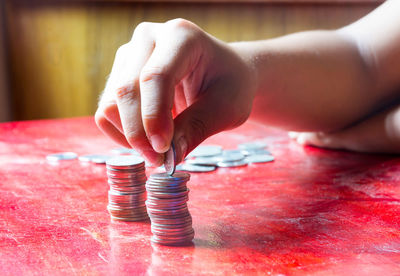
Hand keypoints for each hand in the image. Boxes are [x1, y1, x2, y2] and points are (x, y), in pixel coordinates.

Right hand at [95, 19, 255, 165]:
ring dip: (129, 136)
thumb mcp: (226, 108)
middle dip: (139, 133)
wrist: (224, 73)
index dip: (154, 117)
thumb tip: (170, 155)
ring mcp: (130, 54)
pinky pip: (106, 110)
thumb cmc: (230, 85)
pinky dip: (121, 133)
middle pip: (126, 90)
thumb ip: (197, 128)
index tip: (163, 150)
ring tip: (158, 151)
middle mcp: (149, 37)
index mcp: (181, 36)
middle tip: (160, 160)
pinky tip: (147, 139)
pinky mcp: (120, 73)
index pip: (155, 77)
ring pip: (110, 103)